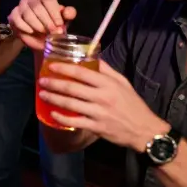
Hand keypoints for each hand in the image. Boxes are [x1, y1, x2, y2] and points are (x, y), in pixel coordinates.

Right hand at [8, 0, 76, 49]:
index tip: (59, 24)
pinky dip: (25, 27)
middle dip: (47, 21)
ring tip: (44, 33)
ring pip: (28, 14)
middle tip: (53, 32)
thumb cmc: (53, 26)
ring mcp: (21, 6)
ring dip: (37, 25)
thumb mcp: (64, 20)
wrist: (41, 39)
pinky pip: (17, 19)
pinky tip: (32, 31)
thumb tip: (68, 12)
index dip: (54, 12)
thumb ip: (68, 14)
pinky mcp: (13, 15)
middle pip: (37, 6)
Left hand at [38, 60, 168, 151]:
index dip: (64, 68)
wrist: (144, 130)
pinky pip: (75, 122)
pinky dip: (62, 118)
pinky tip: (52, 114)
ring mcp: (98, 113)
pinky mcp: (97, 127)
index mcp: (108, 84)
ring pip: (70, 104)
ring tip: (42, 94)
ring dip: (54, 99)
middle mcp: (102, 97)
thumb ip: (107, 70)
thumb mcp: (123, 83)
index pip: (82, 73)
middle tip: (41, 81)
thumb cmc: (133, 104)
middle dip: (54, 83)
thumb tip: (91, 57)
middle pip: (72, 88)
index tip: (51, 66)